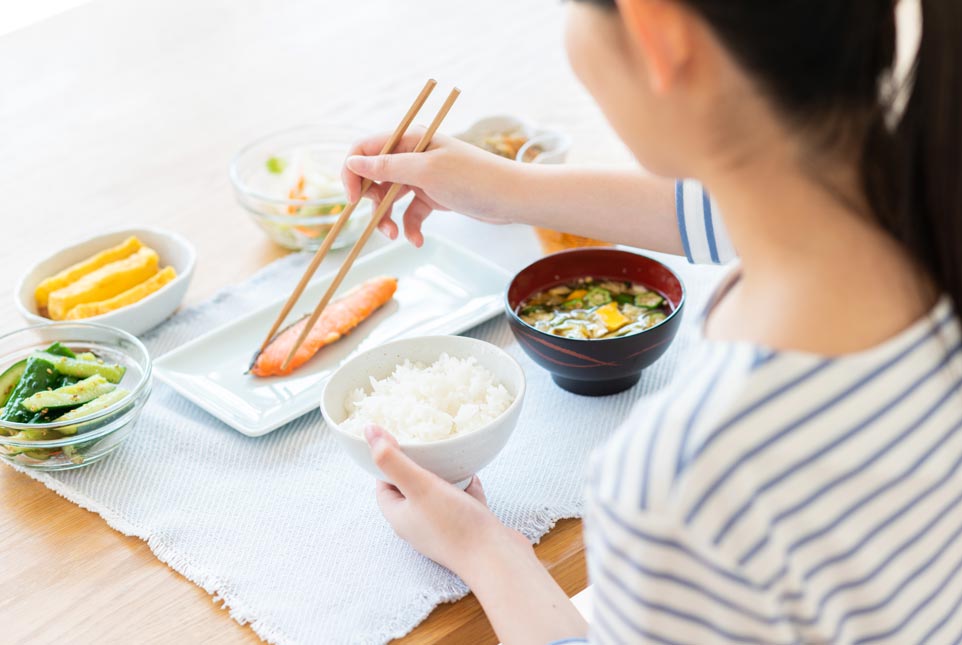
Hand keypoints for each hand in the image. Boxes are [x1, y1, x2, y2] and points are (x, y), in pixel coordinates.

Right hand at [342, 130, 519, 246]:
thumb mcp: (426, 171)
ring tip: (395, 236)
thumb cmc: (473, 178)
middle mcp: (413, 156)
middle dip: (372, 203)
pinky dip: (410, 227)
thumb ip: (388, 166)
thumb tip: (353, 162)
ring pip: (390, 198)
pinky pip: (410, 212)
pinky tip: (418, 241)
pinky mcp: (433, 196)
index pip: (365, 150)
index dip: (353, 173)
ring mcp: (423, 177)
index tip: (353, 199)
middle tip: (381, 224)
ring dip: (388, 219)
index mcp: (409, 140)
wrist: (511, 198)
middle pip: (375, 178)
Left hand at [364, 425, 529, 578]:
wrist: (496, 558)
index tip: (395, 440)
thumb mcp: (418, 485)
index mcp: (400, 517)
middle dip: (415, 466)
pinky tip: (472, 472)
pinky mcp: (467, 529)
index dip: (386, 462)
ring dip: (441, 475)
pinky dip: (465, 487)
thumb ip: (392, 459)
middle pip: (409, 489)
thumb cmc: (454, 524)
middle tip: (422, 443)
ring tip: (447, 454)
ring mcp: (443, 529)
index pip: (383, 485)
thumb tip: (368, 431)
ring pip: (436, 495)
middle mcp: (418, 525)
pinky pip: (461, 502)